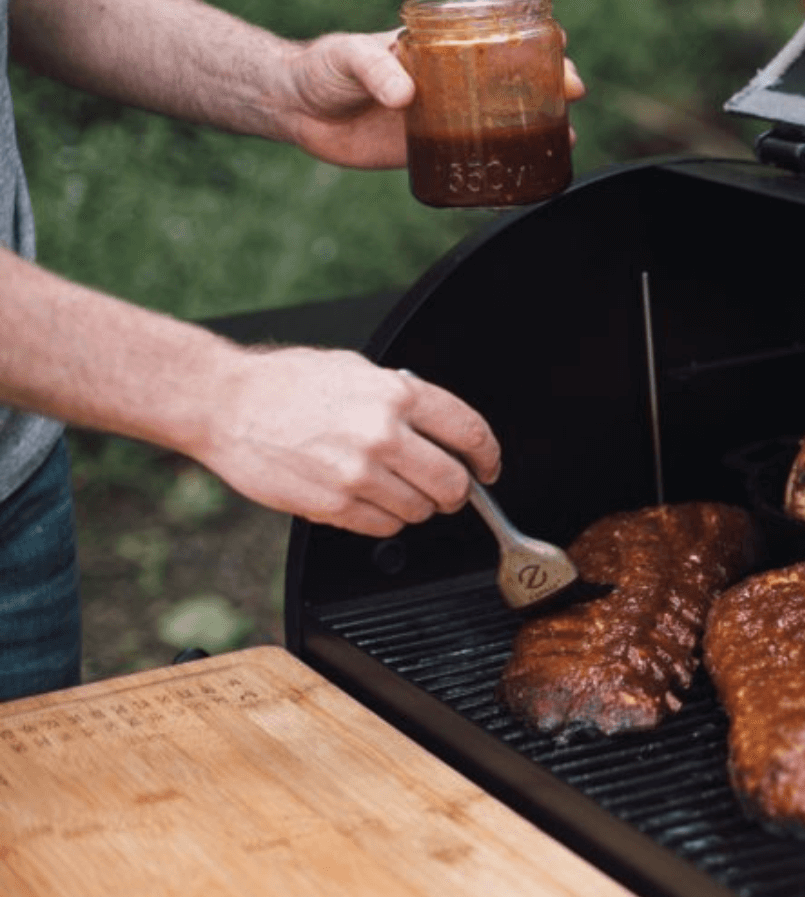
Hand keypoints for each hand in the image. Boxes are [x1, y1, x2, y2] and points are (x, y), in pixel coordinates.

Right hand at [196, 349, 501, 536]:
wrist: (224, 404)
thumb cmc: (286, 383)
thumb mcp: (356, 369)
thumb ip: (402, 397)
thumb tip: (438, 425)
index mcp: (397, 395)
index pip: (469, 432)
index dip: (487, 456)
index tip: (487, 467)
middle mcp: (383, 434)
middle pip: (453, 483)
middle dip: (456, 491)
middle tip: (447, 489)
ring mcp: (358, 474)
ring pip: (419, 510)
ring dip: (416, 506)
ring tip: (393, 487)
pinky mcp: (333, 505)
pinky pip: (384, 527)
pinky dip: (384, 519)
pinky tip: (368, 499)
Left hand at [279, 29, 586, 168]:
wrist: (294, 107)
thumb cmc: (322, 67)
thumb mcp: (348, 56)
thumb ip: (375, 69)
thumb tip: (406, 95)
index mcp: (438, 50)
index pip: (494, 37)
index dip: (532, 40)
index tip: (560, 44)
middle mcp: (449, 80)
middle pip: (512, 80)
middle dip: (549, 84)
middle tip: (572, 94)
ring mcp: (443, 115)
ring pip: (502, 119)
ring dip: (538, 127)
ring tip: (566, 138)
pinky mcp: (428, 149)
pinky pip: (474, 156)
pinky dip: (502, 162)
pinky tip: (524, 172)